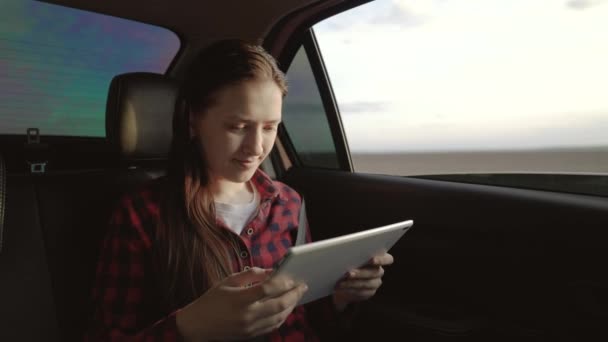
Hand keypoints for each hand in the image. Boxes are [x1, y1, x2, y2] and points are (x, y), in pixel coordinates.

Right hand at [176, 267, 307, 340]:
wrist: (197, 325)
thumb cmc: (211, 300)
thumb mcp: (228, 281)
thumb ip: (251, 274)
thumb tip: (271, 271)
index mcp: (240, 299)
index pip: (268, 289)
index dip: (283, 282)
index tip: (292, 277)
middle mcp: (247, 315)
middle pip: (279, 305)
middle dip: (294, 294)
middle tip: (303, 286)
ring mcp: (250, 327)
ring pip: (279, 317)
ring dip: (291, 306)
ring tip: (297, 295)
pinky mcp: (251, 335)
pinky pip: (273, 326)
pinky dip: (282, 316)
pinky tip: (286, 308)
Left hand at [332, 252, 393, 311]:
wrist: (344, 279)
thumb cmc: (347, 262)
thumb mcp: (350, 256)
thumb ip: (353, 254)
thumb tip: (345, 253)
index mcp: (379, 258)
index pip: (388, 259)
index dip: (382, 260)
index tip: (372, 259)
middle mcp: (379, 270)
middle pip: (375, 272)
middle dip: (361, 273)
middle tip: (348, 273)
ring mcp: (375, 282)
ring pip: (368, 283)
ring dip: (354, 283)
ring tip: (341, 282)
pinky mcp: (369, 292)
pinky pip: (363, 292)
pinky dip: (351, 290)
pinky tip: (342, 288)